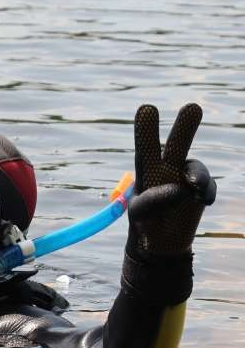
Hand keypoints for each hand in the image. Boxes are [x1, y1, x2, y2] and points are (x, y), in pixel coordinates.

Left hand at [127, 103, 215, 258]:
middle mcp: (167, 166)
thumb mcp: (140, 212)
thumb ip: (155, 199)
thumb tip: (180, 188)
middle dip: (184, 127)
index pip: (145, 146)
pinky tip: (201, 202)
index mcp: (146, 168)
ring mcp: (185, 177)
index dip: (145, 129)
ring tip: (194, 188)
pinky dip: (206, 193)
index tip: (145, 109)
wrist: (161, 240)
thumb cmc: (144, 221)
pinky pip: (207, 187)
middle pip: (177, 144)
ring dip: (197, 176)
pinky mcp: (200, 190)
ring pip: (195, 168)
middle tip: (193, 107)